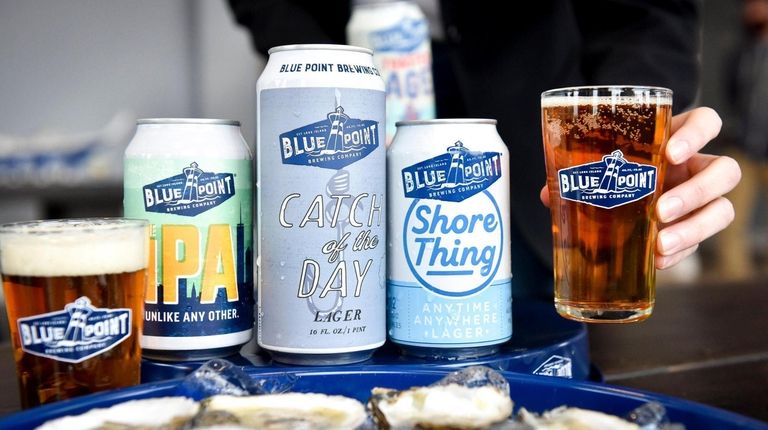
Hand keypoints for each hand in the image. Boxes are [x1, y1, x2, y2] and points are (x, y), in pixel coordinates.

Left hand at [540, 107, 740, 269]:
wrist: (615, 201)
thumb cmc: (611, 172)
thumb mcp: (598, 167)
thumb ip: (576, 174)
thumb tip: (549, 194)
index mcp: (676, 139)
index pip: (706, 122)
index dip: (697, 133)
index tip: (671, 152)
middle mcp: (696, 168)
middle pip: (725, 170)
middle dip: (697, 191)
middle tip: (661, 208)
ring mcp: (700, 201)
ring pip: (723, 209)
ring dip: (695, 227)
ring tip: (660, 242)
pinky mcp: (694, 230)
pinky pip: (699, 244)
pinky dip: (679, 254)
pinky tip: (656, 260)